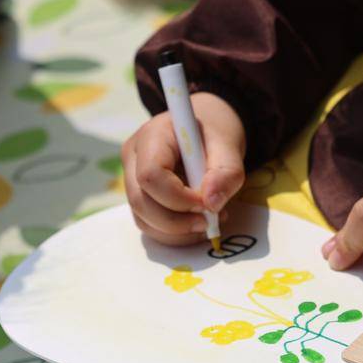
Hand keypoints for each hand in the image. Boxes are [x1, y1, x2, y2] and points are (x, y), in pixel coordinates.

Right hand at [122, 92, 246, 244]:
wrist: (206, 129)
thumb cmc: (213, 132)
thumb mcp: (229, 145)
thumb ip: (226, 172)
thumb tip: (211, 203)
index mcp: (152, 136)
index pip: (150, 174)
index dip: (177, 198)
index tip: (207, 203)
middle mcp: (134, 158)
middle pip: (141, 202)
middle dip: (176, 222)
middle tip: (210, 221)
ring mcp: (133, 180)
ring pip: (143, 219)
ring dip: (178, 232)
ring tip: (209, 220)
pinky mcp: (141, 198)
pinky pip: (150, 225)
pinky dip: (175, 234)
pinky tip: (198, 221)